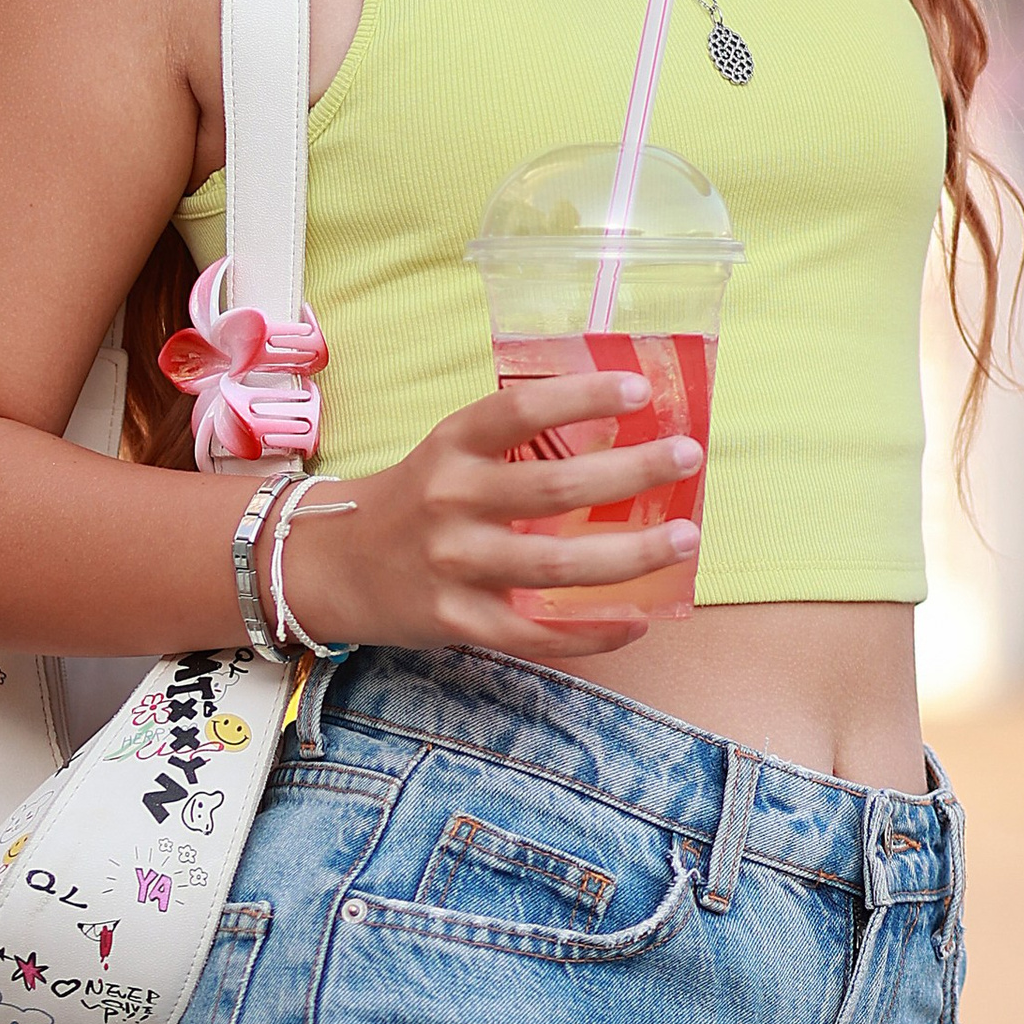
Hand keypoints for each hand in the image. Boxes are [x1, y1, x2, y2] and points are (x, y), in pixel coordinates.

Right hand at [279, 373, 701, 666]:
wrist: (336, 565)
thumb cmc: (416, 500)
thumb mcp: (451, 454)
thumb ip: (517, 448)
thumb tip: (621, 434)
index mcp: (452, 444)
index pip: (522, 408)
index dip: (583, 395)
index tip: (641, 390)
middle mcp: (451, 499)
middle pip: (556, 487)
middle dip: (632, 472)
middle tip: (688, 458)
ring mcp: (454, 565)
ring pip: (557, 564)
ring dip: (631, 554)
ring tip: (684, 539)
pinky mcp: (458, 622)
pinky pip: (539, 632)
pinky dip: (594, 629)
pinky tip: (639, 617)